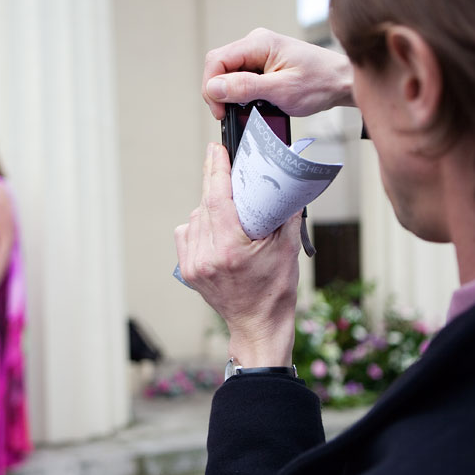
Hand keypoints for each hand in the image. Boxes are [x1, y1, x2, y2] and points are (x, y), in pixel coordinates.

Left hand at [174, 143, 300, 367]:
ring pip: (194, 218)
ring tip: (230, 213)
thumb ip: (286, 212)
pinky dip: (199, 226)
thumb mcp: (288, 247)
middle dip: (216, 185)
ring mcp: (194, 265)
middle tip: (228, 169)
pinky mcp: (188, 270)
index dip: (215, 169)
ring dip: (210, 209)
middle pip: (205, 205)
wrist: (258, 325)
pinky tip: (216, 231)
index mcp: (230, 249)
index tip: (216, 149)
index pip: (216, 198)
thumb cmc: (275, 290)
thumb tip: (286, 182)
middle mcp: (206, 256)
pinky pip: (186, 234)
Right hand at [202, 27, 354, 119]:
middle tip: (228, 114)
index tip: (220, 110)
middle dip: (219, 93)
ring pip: (228, 75)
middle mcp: (255, 44)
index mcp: (258, 43)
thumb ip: (245, 87)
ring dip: (231, 95)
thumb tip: (213, 87)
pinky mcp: (262, 65)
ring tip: (245, 110)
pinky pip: (240, 78)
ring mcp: (258, 54)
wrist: (341, 82)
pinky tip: (253, 104)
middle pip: (219, 67)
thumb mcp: (281, 90)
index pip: (216, 60)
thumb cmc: (320, 83)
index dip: (211, 87)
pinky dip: (241, 94)